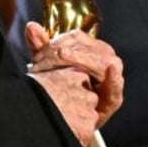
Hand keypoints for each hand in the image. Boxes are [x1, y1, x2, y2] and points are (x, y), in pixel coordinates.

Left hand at [25, 21, 123, 135]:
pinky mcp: (113, 97)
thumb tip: (31, 26)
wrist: (67, 119)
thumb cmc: (60, 89)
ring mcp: (112, 77)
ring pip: (101, 61)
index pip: (76, 37)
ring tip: (62, 56)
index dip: (56, 41)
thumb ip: (41, 48)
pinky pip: (116, 87)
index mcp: (90, 49)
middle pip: (88, 48)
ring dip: (81, 59)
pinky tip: (109, 70)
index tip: (37, 54)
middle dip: (65, 52)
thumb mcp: (48, 67)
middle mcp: (104, 58)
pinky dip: (113, 79)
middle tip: (42, 61)